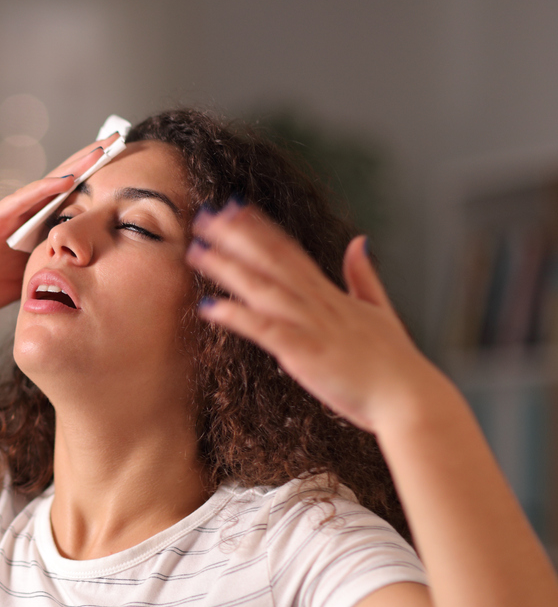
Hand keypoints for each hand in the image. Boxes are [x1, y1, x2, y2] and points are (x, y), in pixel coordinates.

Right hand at [0, 135, 119, 316]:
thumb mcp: (24, 283)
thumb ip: (49, 274)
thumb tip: (84, 284)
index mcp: (33, 232)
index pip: (71, 203)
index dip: (97, 187)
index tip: (128, 173)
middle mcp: (23, 217)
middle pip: (65, 185)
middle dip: (92, 164)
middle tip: (122, 140)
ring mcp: (8, 216)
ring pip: (48, 185)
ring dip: (75, 166)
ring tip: (103, 148)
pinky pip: (22, 201)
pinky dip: (45, 189)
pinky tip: (67, 179)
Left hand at [185, 201, 447, 432]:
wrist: (409, 398)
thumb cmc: (394, 364)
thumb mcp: (381, 311)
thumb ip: (364, 277)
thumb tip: (359, 242)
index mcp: (331, 295)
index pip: (290, 252)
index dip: (261, 229)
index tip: (235, 208)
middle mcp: (319, 303)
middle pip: (271, 261)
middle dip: (236, 237)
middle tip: (205, 216)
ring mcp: (311, 326)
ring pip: (263, 288)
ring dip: (228, 269)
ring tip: (197, 251)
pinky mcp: (305, 353)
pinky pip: (266, 330)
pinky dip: (238, 317)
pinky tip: (210, 308)